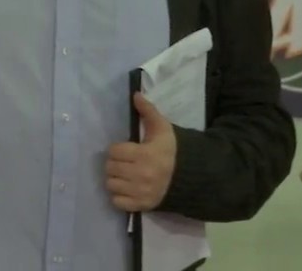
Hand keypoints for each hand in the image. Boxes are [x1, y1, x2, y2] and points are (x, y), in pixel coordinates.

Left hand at [105, 93, 177, 211]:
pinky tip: (127, 188)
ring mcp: (140, 192)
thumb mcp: (163, 128)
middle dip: (115, 163)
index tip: (125, 149)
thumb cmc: (172, 150)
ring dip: (115, 179)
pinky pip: (117, 202)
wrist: (191, 177)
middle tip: (124, 162)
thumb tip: (135, 95)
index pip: (114, 151)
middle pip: (110, 168)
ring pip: (111, 184)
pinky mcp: (141, 205)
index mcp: (144, 154)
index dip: (117, 149)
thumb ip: (148, 111)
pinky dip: (119, 196)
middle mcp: (141, 175)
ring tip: (124, 174)